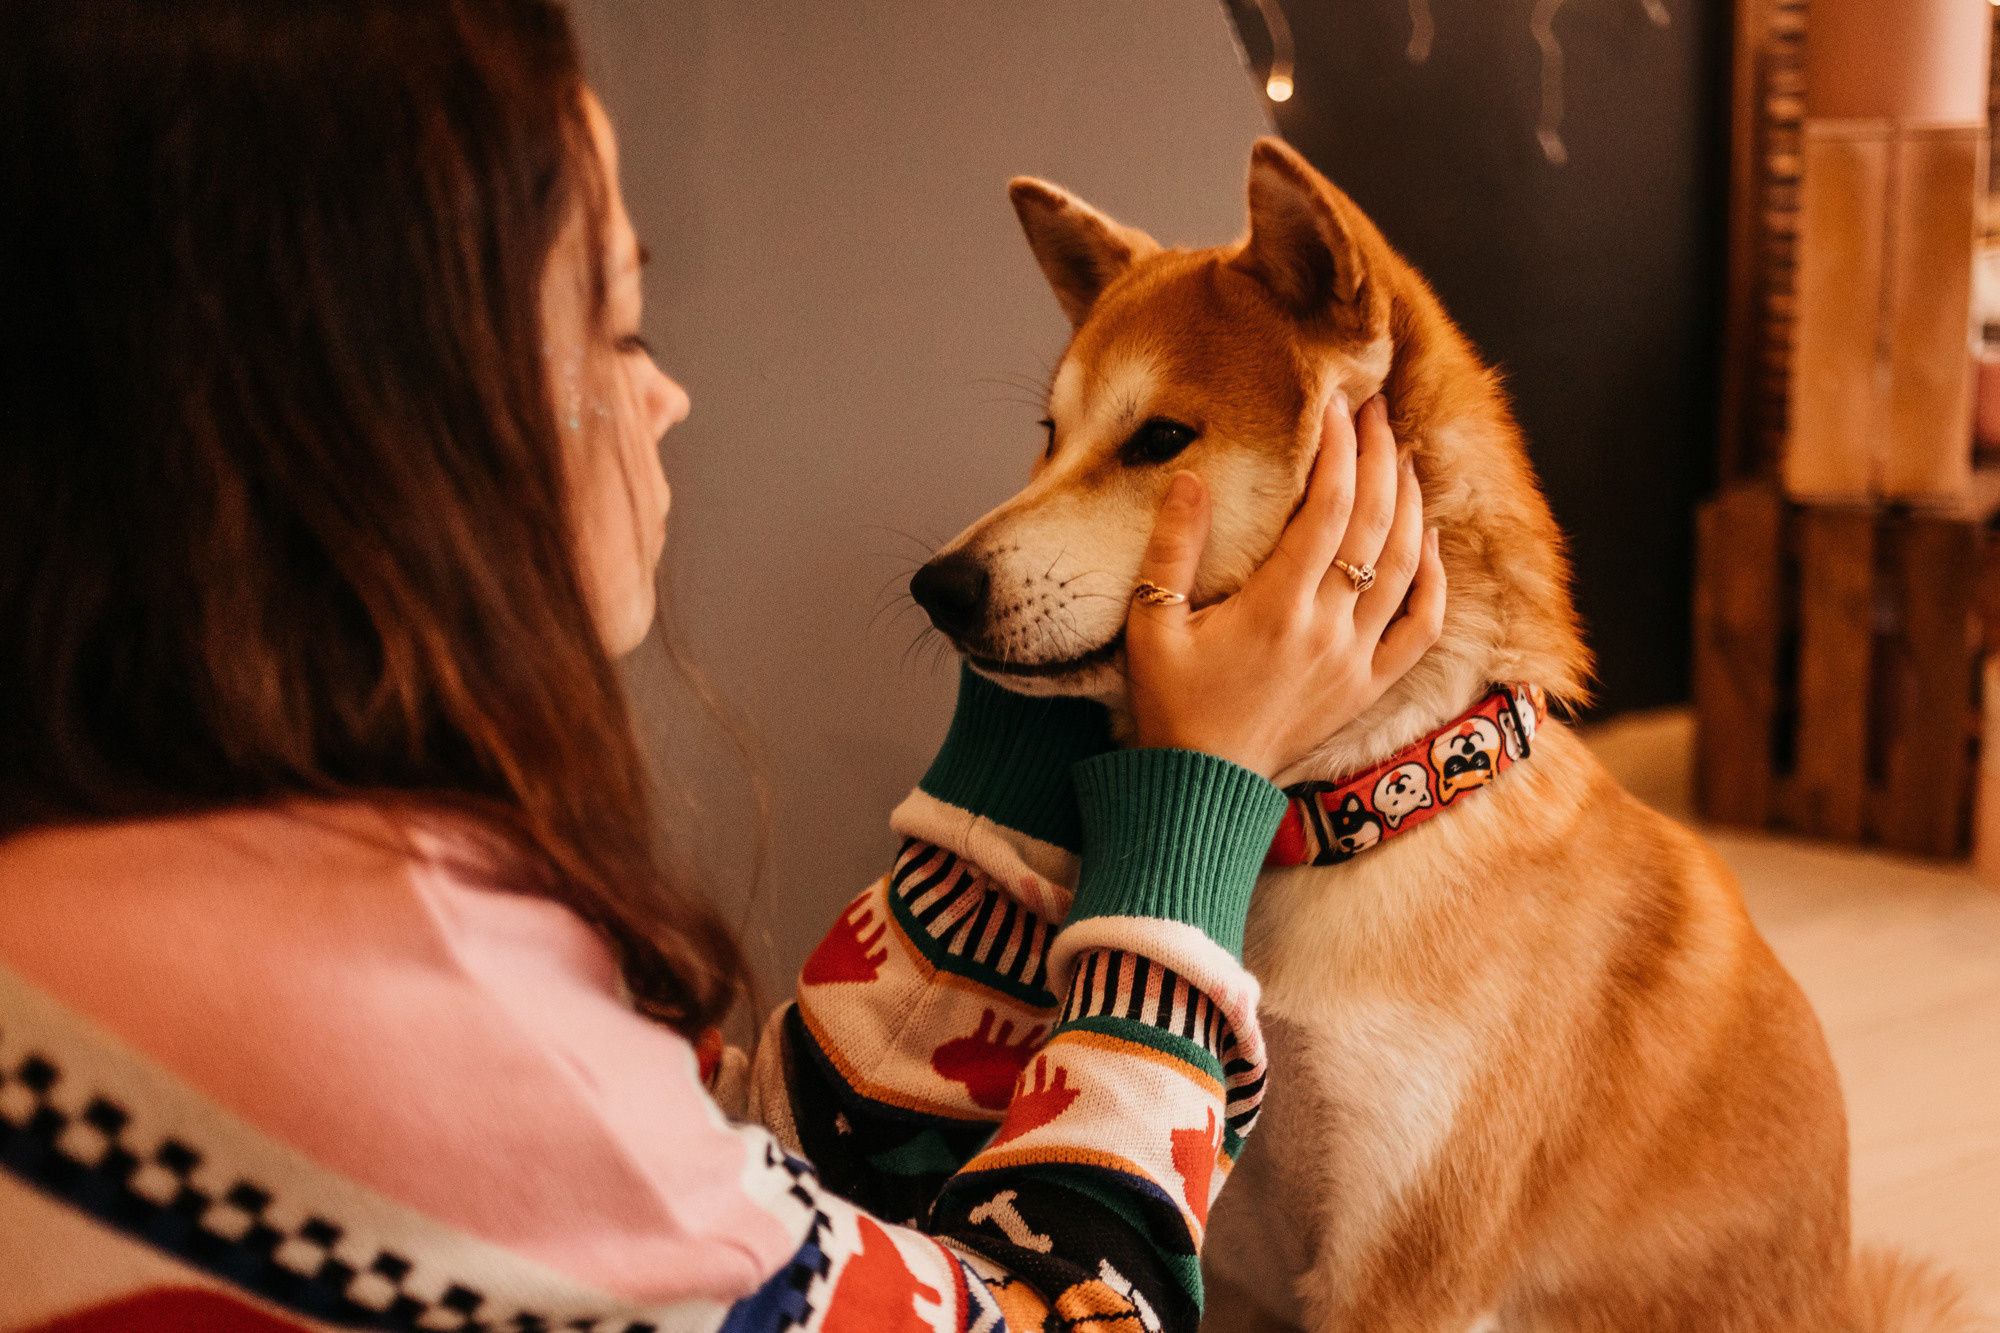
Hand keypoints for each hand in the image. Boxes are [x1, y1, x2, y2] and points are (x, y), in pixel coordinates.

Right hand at [1124, 393, 1445, 779]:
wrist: (1202, 787)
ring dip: (1409, 504)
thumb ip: (1172, 549)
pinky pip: (1420, 628)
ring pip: (1403, 567)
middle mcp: (1327, 630)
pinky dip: (1432, 580)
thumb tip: (1192, 479)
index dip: (1338, 450)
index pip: (1326, 509)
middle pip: (1373, 525)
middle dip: (1380, 457)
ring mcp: (1355, 660)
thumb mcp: (1150, 624)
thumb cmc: (1169, 705)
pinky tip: (1428, 540)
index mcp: (1276, 609)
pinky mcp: (1367, 686)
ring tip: (1403, 455)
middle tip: (1376, 409)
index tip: (1337, 405)